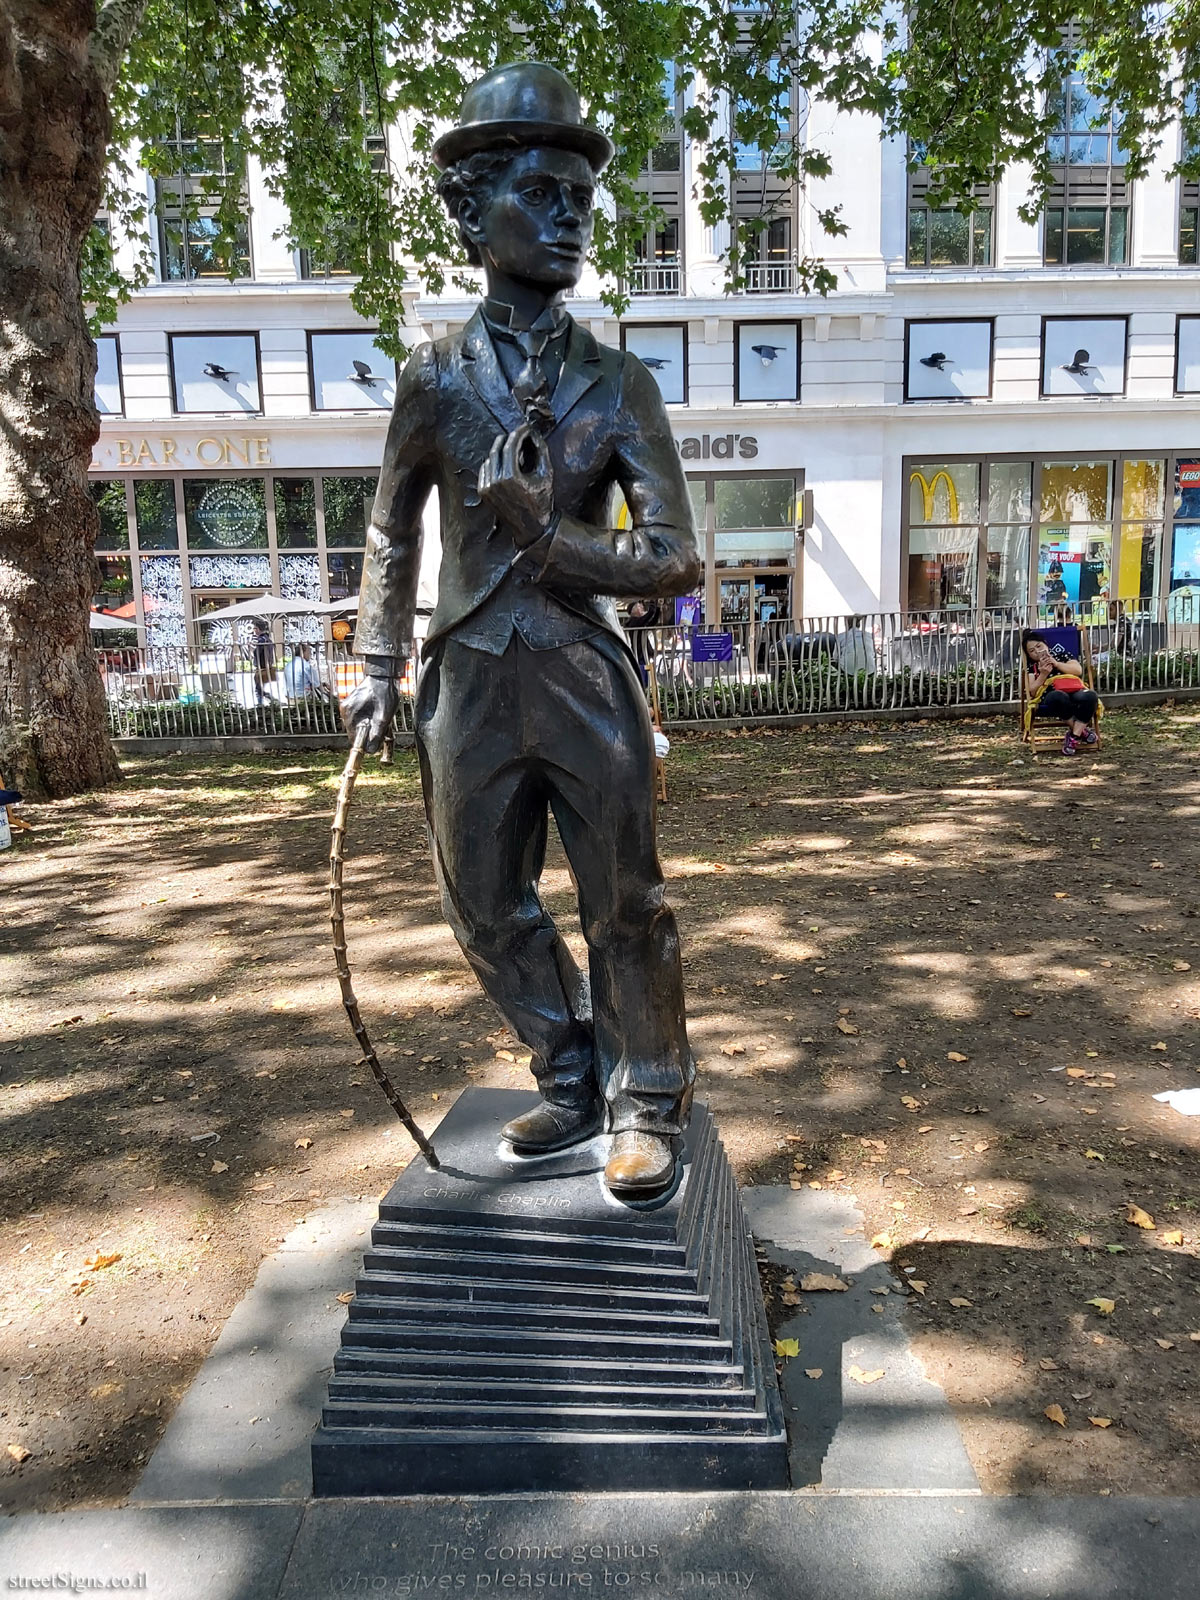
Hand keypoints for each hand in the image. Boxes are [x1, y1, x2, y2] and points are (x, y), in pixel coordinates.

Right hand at [341, 674, 397, 753]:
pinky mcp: (353, 704)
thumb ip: (376, 733)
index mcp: (349, 712)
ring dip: (370, 726)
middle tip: (383, 727)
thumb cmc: (385, 691)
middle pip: (356, 732)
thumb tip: (370, 750)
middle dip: (370, 733)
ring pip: (359, 726)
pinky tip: (378, 713)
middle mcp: (345, 710)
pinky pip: (360, 718)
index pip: (354, 738)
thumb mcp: (383, 715)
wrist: (385, 675)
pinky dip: (369, 719)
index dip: (366, 743)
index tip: (377, 742)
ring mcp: (348, 706)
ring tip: (382, 717)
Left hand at [477, 425, 553, 548]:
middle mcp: (495, 481)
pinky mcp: (483, 492)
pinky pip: (485, 469)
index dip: (519, 432)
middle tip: (520, 434)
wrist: (531, 528)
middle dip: (509, 438)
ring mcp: (487, 488)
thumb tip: (533, 434)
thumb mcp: (545, 474)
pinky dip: (493, 462)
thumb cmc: (541, 502)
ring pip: (490, 458)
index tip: (526, 427)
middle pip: (497, 449)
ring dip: (501, 449)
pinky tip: (505, 461)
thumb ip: (540, 451)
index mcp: (510, 477)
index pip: (511, 445)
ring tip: (514, 449)